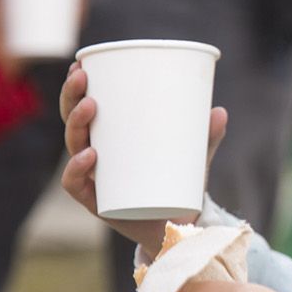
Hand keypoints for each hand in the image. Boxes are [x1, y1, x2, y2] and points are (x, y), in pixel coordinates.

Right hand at [59, 62, 228, 254]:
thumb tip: (220, 111)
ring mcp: (93, 179)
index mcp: (109, 138)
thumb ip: (207, 136)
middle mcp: (94, 156)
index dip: (75, 87)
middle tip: (82, 77)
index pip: (83, 107)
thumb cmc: (177, 184)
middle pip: (72, 122)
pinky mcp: (96, 202)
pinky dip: (78, 169)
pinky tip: (90, 155)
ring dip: (76, 125)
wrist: (177, 228)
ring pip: (73, 147)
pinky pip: (77, 185)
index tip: (80, 63)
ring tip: (90, 107)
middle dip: (71, 97)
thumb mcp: (193, 157)